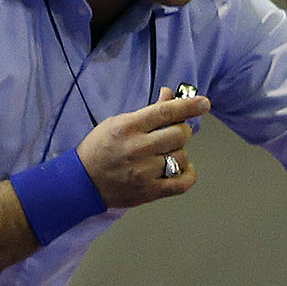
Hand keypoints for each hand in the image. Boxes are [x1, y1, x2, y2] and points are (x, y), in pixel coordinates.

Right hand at [76, 87, 210, 208]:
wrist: (82, 181)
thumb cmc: (100, 148)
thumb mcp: (119, 122)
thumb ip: (149, 111)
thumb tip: (171, 94)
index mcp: (128, 127)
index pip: (165, 112)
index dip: (188, 106)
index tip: (204, 103)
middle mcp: (138, 148)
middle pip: (179, 134)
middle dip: (182, 131)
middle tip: (173, 133)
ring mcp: (144, 172)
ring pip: (182, 157)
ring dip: (179, 153)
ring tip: (165, 154)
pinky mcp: (150, 191)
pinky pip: (183, 183)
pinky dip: (188, 174)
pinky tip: (181, 168)